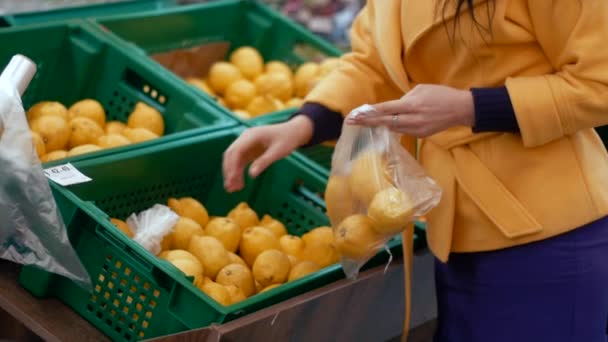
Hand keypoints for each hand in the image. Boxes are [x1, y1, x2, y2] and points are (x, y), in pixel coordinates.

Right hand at [222, 115, 313, 191]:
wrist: (292, 132)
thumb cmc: (287, 139)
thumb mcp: (278, 151)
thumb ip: (264, 162)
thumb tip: (251, 175)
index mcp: (251, 135)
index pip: (236, 150)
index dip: (232, 165)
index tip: (232, 179)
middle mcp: (245, 138)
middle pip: (231, 155)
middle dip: (229, 171)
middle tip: (230, 188)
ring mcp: (246, 143)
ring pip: (233, 159)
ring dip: (232, 174)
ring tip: (233, 190)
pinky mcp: (248, 150)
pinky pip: (239, 162)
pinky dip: (238, 172)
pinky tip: (239, 184)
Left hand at [346, 84, 474, 136]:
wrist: (461, 109)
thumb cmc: (441, 94)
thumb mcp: (421, 89)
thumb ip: (404, 98)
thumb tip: (394, 106)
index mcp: (411, 105)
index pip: (384, 110)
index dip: (368, 113)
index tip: (355, 114)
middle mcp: (411, 119)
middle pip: (383, 122)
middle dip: (366, 122)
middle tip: (350, 122)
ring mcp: (416, 129)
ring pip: (391, 128)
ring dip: (376, 125)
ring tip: (361, 123)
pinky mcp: (421, 135)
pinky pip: (402, 131)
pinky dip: (391, 128)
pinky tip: (381, 126)